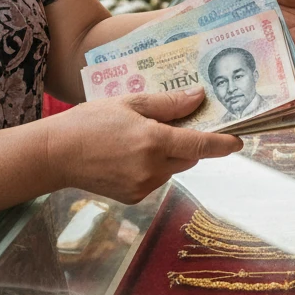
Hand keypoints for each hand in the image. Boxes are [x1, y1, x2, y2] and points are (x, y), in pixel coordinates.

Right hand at [44, 88, 241, 204]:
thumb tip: (199, 98)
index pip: (199, 145)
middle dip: (188, 142)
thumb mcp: (130, 102)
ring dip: (170, 154)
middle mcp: (152, 168)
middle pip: (188, 156)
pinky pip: (156, 178)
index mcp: (153, 142)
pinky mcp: (133, 197)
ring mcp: (142, 186)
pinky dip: (154, 166)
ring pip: (173, 168)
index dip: (222, 144)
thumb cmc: (91, 121)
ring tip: (143, 136)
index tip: (239, 141)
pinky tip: (131, 154)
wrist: (55, 155)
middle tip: (176, 123)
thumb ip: (168, 104)